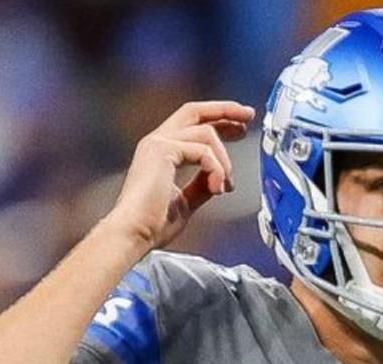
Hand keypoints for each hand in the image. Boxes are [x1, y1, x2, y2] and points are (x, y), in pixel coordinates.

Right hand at [103, 100, 255, 251]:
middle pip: (196, 112)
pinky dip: (216, 168)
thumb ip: (201, 185)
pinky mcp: (162, 150)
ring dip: (223, 160)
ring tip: (226, 185)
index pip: (192, 125)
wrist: (134, 233)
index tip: (239, 127)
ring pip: (205, 133)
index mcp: (160, 152)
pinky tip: (218, 188)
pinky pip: (202, 150)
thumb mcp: (185, 201)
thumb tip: (218, 178)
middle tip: (248, 116)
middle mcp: (157, 142)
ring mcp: (158, 143)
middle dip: (225, 111)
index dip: (218, 121)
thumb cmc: (151, 225)